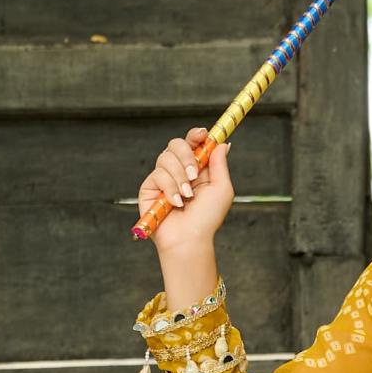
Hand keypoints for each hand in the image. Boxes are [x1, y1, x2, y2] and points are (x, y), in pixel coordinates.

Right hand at [138, 126, 233, 281]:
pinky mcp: (149, 188)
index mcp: (197, 168)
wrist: (190, 238)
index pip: (193, 142)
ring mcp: (163, 178)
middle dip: (187, 155)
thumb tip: (223, 143)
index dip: (196, 134)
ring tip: (187, 196)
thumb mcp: (221, 189)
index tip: (202, 134)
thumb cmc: (207, 217)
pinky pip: (157, 174)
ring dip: (180, 177)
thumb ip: (220, 164)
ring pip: (166, 157)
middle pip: (176, 143)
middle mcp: (179, 170)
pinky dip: (169, 188)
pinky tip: (176, 203)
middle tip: (195, 174)